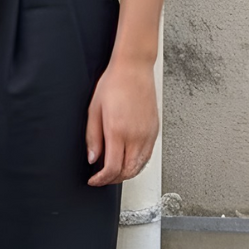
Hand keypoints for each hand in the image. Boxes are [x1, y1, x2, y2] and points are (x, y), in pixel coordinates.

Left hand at [85, 57, 159, 185]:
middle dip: (113, 180)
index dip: (101, 180)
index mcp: (118, 131)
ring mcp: (148, 134)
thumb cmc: (113, 84)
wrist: (133, 69)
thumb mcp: (94, 110)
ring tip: (113, 172)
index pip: (112, 168)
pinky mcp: (155, 130)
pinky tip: (127, 160)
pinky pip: (148, 156)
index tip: (94, 180)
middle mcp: (136, 135)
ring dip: (126, 174)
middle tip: (101, 178)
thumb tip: (93, 158)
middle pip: (128, 172)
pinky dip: (137, 164)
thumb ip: (93, 137)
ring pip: (140, 167)